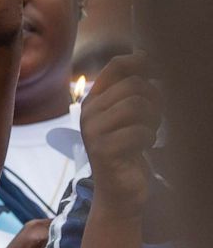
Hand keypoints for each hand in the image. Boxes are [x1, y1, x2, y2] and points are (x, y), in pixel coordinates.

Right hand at [81, 53, 160, 214]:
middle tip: (155, 120)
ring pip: (136, 105)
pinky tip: (143, 149)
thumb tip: (145, 54)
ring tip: (149, 134)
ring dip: (152, 121)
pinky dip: (149, 139)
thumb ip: (132, 89)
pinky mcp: (103, 150)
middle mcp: (88, 113)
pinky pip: (139, 132)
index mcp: (94, 101)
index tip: (159, 75)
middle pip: (133, 85)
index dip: (142, 64)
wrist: (120, 192)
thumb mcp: (129, 116)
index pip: (117, 65)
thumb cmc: (130, 151)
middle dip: (155, 101)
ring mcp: (92, 131)